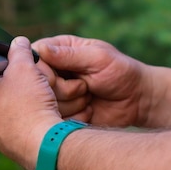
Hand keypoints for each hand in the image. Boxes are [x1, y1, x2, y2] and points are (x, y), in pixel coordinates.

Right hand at [33, 35, 147, 126]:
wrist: (137, 101)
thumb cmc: (121, 72)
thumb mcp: (98, 58)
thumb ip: (70, 55)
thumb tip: (41, 49)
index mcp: (59, 51)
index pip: (33, 59)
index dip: (42, 71)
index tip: (60, 77)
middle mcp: (53, 72)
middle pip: (36, 85)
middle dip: (63, 89)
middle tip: (85, 87)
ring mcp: (56, 94)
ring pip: (45, 104)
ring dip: (72, 103)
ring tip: (89, 97)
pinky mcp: (61, 113)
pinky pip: (55, 119)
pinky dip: (74, 117)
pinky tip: (88, 111)